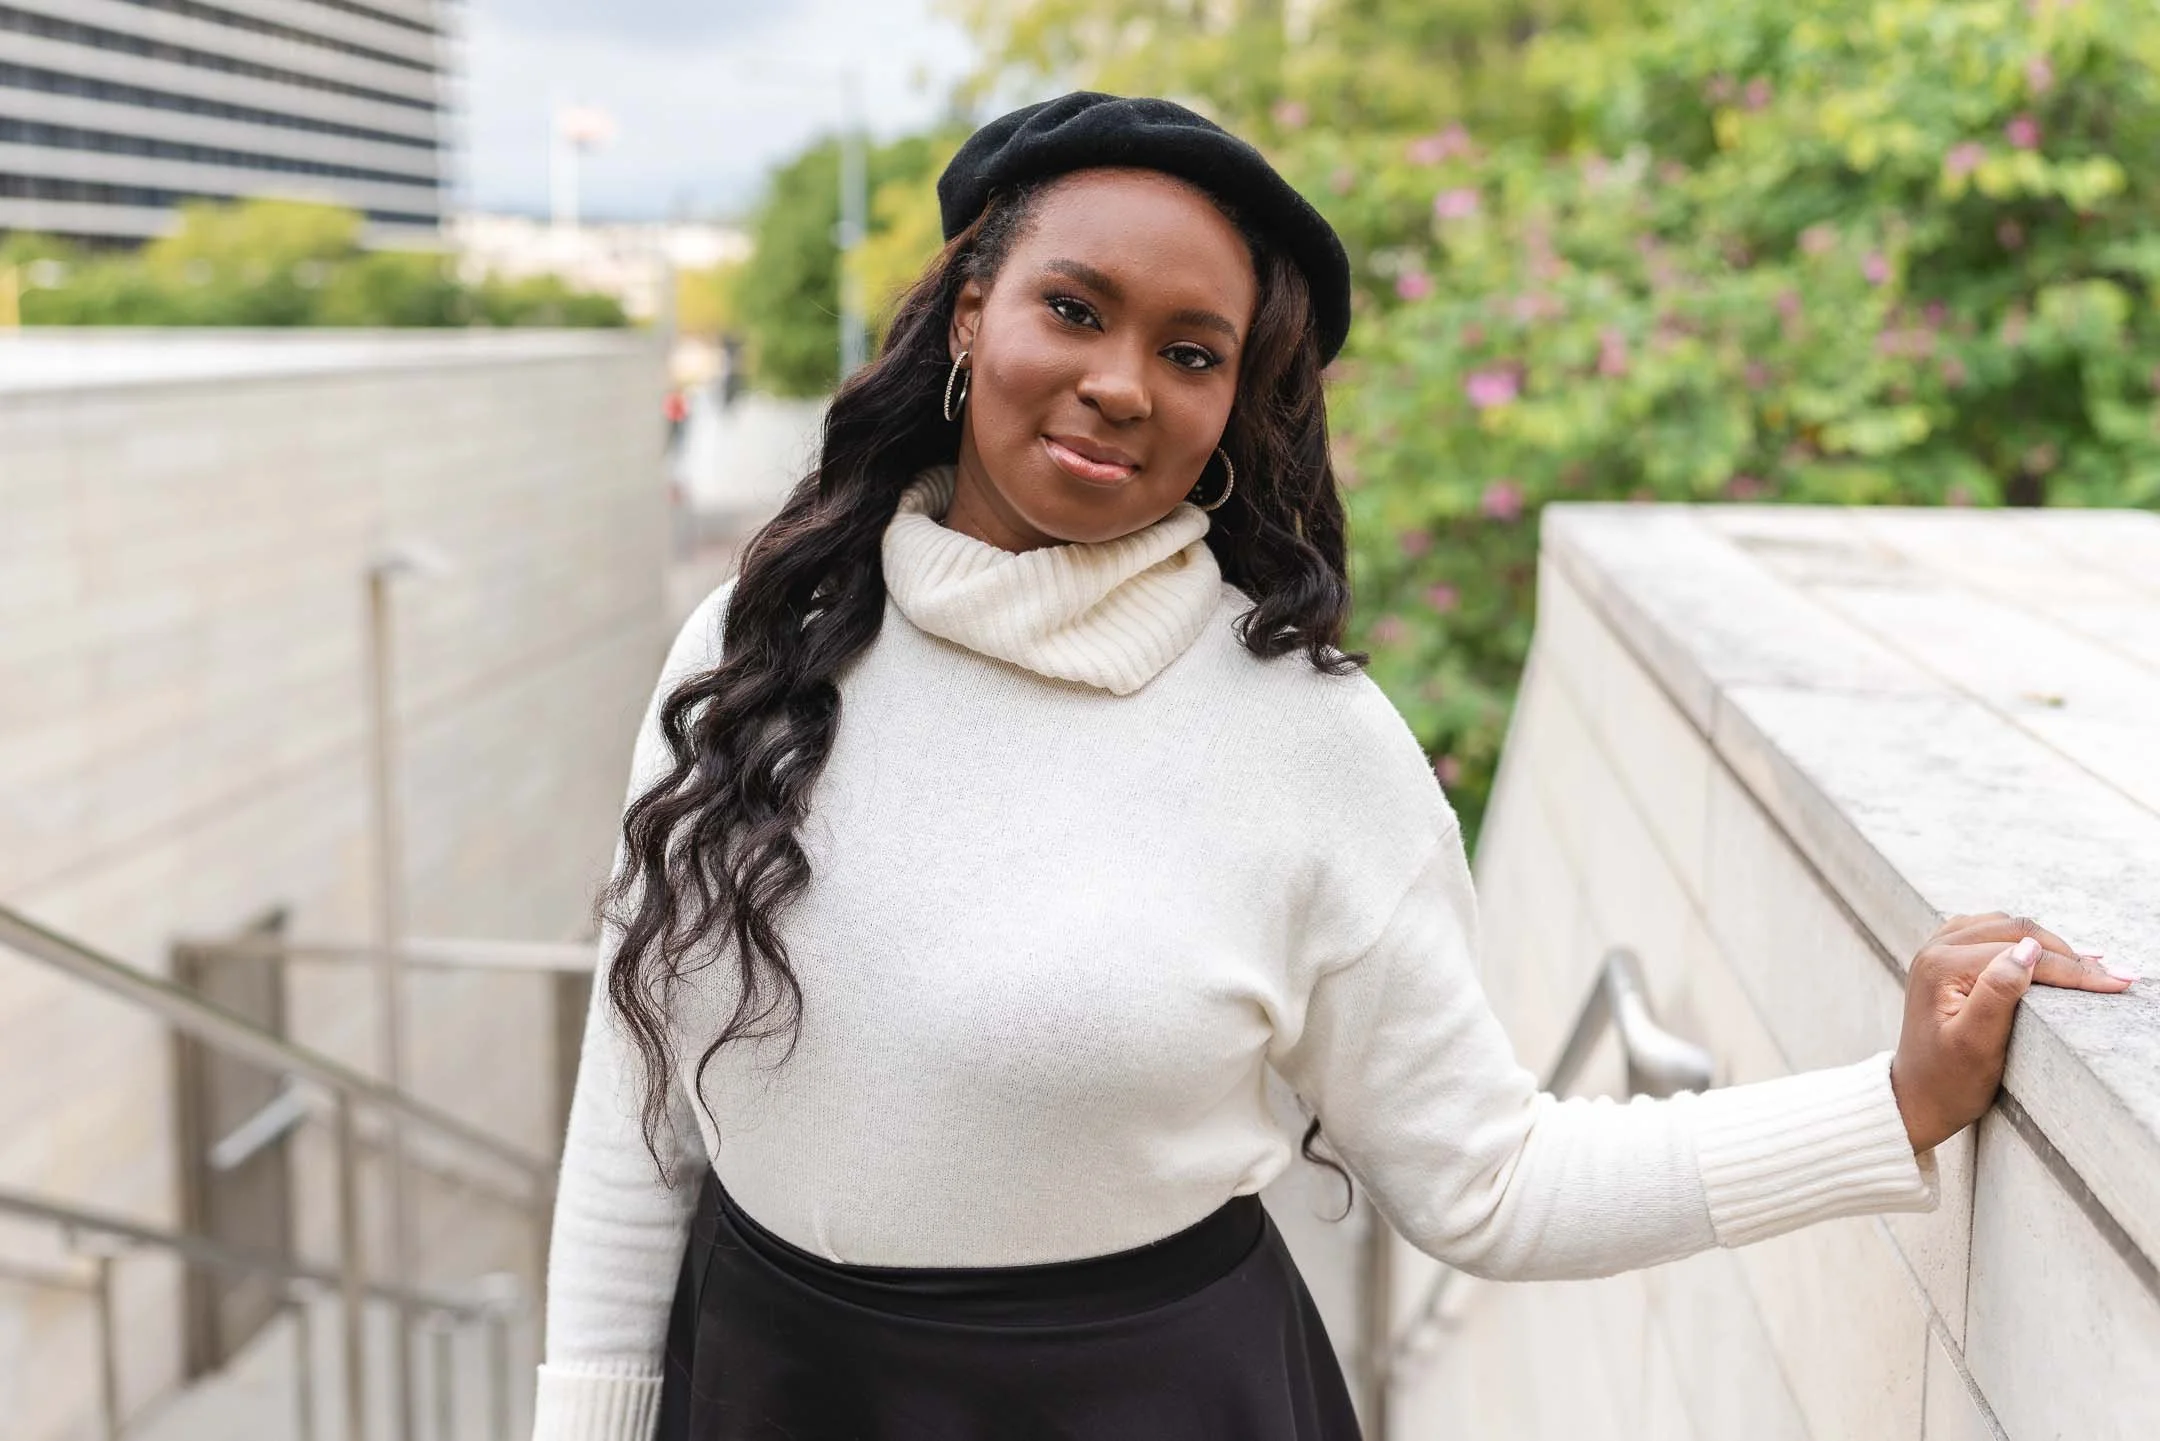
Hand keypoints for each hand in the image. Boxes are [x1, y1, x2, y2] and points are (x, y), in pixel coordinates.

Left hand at [1890, 912, 2132, 1153]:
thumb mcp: (1977, 1045)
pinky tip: (2051, 955)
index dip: (2073, 969)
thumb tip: (2028, 949)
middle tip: (2114, 975)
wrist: (1917, 1097)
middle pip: (2014, 931)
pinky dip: (2024, 941)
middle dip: (2068, 954)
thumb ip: (1999, 992)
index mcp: (1941, 966)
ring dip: (2048, 944)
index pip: (2022, 955)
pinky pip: (1990, 933)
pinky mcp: (1943, 958)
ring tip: (2090, 966)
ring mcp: (1936, 950)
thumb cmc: (1950, 1081)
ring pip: (2005, 927)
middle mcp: (1934, 949)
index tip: (2117, 982)